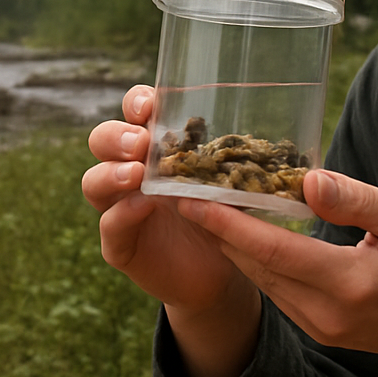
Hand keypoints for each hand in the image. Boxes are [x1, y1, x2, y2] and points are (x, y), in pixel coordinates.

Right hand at [83, 86, 260, 376]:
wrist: (220, 275)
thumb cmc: (227, 218)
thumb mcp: (236, 184)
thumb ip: (246, 163)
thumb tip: (283, 146)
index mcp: (157, 147)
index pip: (134, 111)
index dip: (137, 101)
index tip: (152, 104)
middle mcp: (131, 172)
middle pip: (102, 140)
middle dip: (117, 136)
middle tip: (141, 143)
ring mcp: (121, 207)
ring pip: (94, 181)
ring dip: (111, 173)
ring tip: (137, 173)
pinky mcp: (121, 244)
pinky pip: (109, 227)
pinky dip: (122, 215)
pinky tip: (142, 207)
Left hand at [182, 167, 377, 376]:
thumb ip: (358, 200)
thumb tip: (308, 180)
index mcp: (350, 284)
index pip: (273, 251)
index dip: (227, 224)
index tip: (190, 198)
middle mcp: (326, 313)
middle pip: (256, 267)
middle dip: (216, 229)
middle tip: (182, 189)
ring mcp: (321, 327)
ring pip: (262, 281)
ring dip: (230, 245)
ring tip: (200, 203)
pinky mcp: (320, 329)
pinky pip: (276, 291)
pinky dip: (255, 260)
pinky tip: (240, 231)